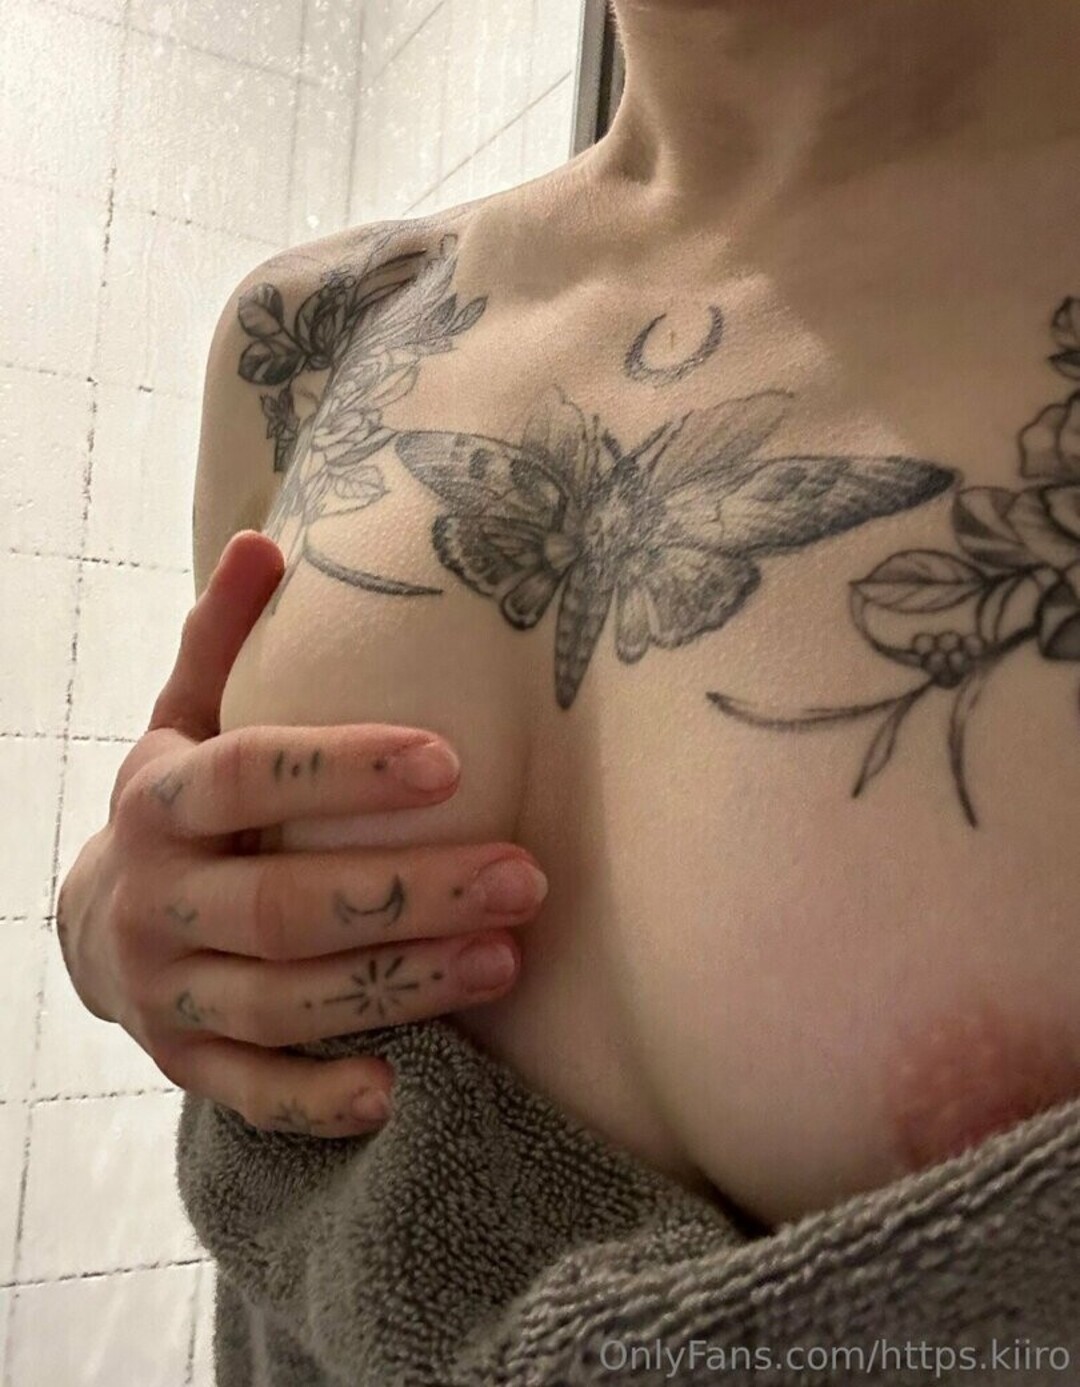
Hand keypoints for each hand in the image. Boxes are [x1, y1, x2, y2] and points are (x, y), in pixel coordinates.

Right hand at [55, 531, 545, 1136]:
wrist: (99, 923)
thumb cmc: (183, 805)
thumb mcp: (186, 717)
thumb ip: (225, 641)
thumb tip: (262, 541)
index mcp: (157, 800)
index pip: (247, 777)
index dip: (342, 771)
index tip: (449, 763)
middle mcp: (152, 900)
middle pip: (284, 906)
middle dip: (409, 895)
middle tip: (524, 878)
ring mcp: (164, 992)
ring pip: (284, 1001)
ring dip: (398, 987)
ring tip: (505, 959)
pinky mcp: (183, 1063)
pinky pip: (250, 1093)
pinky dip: (315, 1098)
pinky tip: (395, 1088)